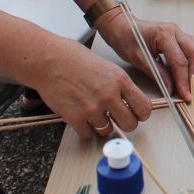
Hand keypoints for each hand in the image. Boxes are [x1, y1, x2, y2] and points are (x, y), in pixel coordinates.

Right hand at [33, 35, 152, 140]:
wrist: (49, 59)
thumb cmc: (73, 58)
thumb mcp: (106, 66)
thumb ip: (119, 85)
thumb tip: (129, 101)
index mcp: (120, 80)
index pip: (144, 108)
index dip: (141, 114)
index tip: (136, 113)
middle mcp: (109, 95)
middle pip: (130, 124)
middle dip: (123, 123)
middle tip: (116, 118)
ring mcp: (92, 108)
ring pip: (107, 130)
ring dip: (101, 125)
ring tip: (92, 112)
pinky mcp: (75, 117)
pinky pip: (87, 134)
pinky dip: (84, 129)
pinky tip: (80, 117)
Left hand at [101, 11, 193, 101]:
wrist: (122, 26)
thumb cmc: (126, 39)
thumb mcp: (138, 59)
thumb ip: (157, 74)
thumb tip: (171, 89)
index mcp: (164, 34)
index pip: (180, 61)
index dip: (184, 81)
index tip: (185, 95)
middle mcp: (176, 31)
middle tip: (192, 92)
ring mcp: (180, 32)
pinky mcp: (181, 37)